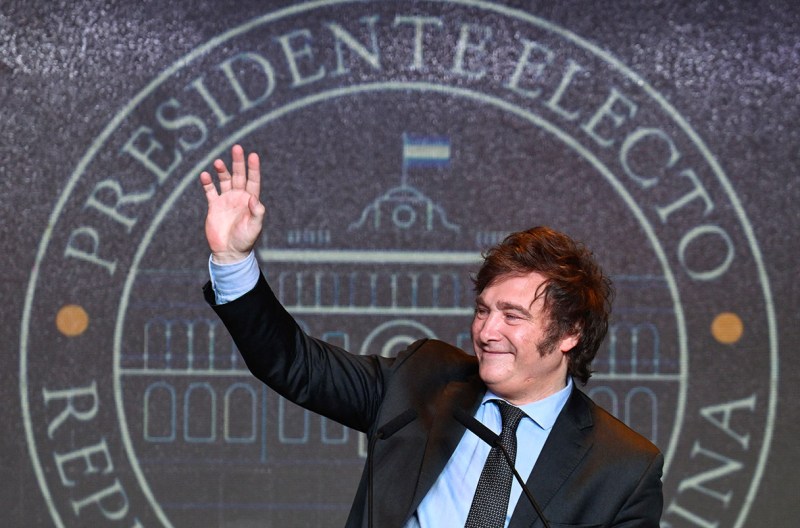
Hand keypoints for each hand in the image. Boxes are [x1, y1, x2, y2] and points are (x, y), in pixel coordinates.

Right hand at [200, 144, 265, 263]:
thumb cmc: (245, 240)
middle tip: (236, 148)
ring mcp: (226, 200)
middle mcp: (239, 197)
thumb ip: (256, 213)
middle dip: (238, 162)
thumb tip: (255, 199)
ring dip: (221, 170)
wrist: (229, 252)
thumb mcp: (254, 227)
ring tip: (217, 162)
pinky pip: (210, 191)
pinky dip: (207, 183)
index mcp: (250, 200)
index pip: (253, 180)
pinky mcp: (214, 206)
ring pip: (224, 180)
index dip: (253, 168)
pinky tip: (205, 175)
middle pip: (239, 175)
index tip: (253, 155)